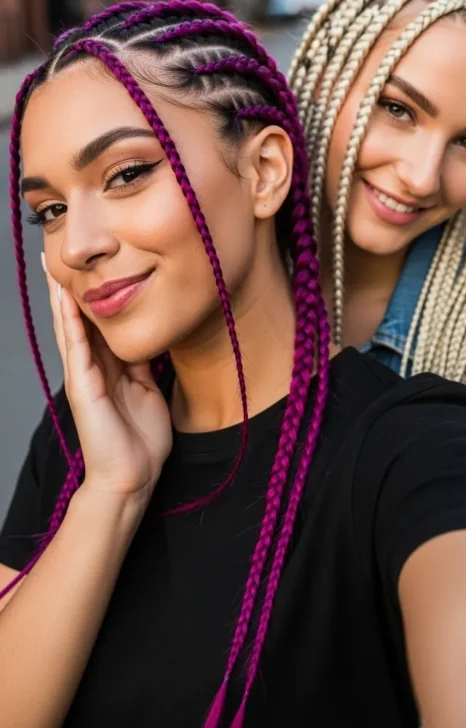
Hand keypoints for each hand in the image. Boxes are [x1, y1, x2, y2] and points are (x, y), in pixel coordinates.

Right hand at [42, 256, 172, 505]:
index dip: (92, 293)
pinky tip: (65, 300)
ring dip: (61, 297)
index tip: (90, 264)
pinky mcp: (82, 387)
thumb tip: (148, 338)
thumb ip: (142, 364)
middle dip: (69, 287)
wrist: (133, 476)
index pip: (96, 322)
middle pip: (77, 318)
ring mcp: (83, 375)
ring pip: (69, 327)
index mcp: (108, 366)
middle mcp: (91, 367)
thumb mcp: (148, 389)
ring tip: (53, 266)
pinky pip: (75, 347)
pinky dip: (70, 322)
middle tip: (59, 254)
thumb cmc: (141, 439)